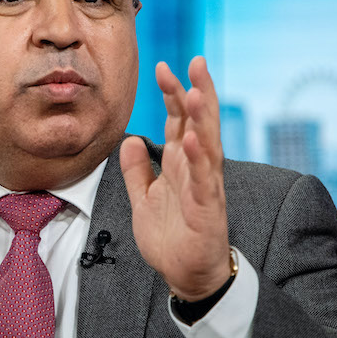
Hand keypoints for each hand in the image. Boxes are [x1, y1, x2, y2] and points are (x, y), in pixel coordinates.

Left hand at [120, 56, 230, 300]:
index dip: (172, 93)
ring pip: (207, 145)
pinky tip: (194, 140)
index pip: (179, 121)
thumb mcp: (143, 199)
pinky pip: (203, 180)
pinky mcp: (207, 209)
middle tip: (195, 61)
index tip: (163, 66)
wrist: (186, 276)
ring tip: (196, 91)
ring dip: (203, 118)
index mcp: (180, 163)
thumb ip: (136, 170)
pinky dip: (199, 159)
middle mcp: (196, 169)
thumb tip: (129, 140)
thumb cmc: (171, 237)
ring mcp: (204, 187)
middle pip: (199, 123)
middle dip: (197, 91)